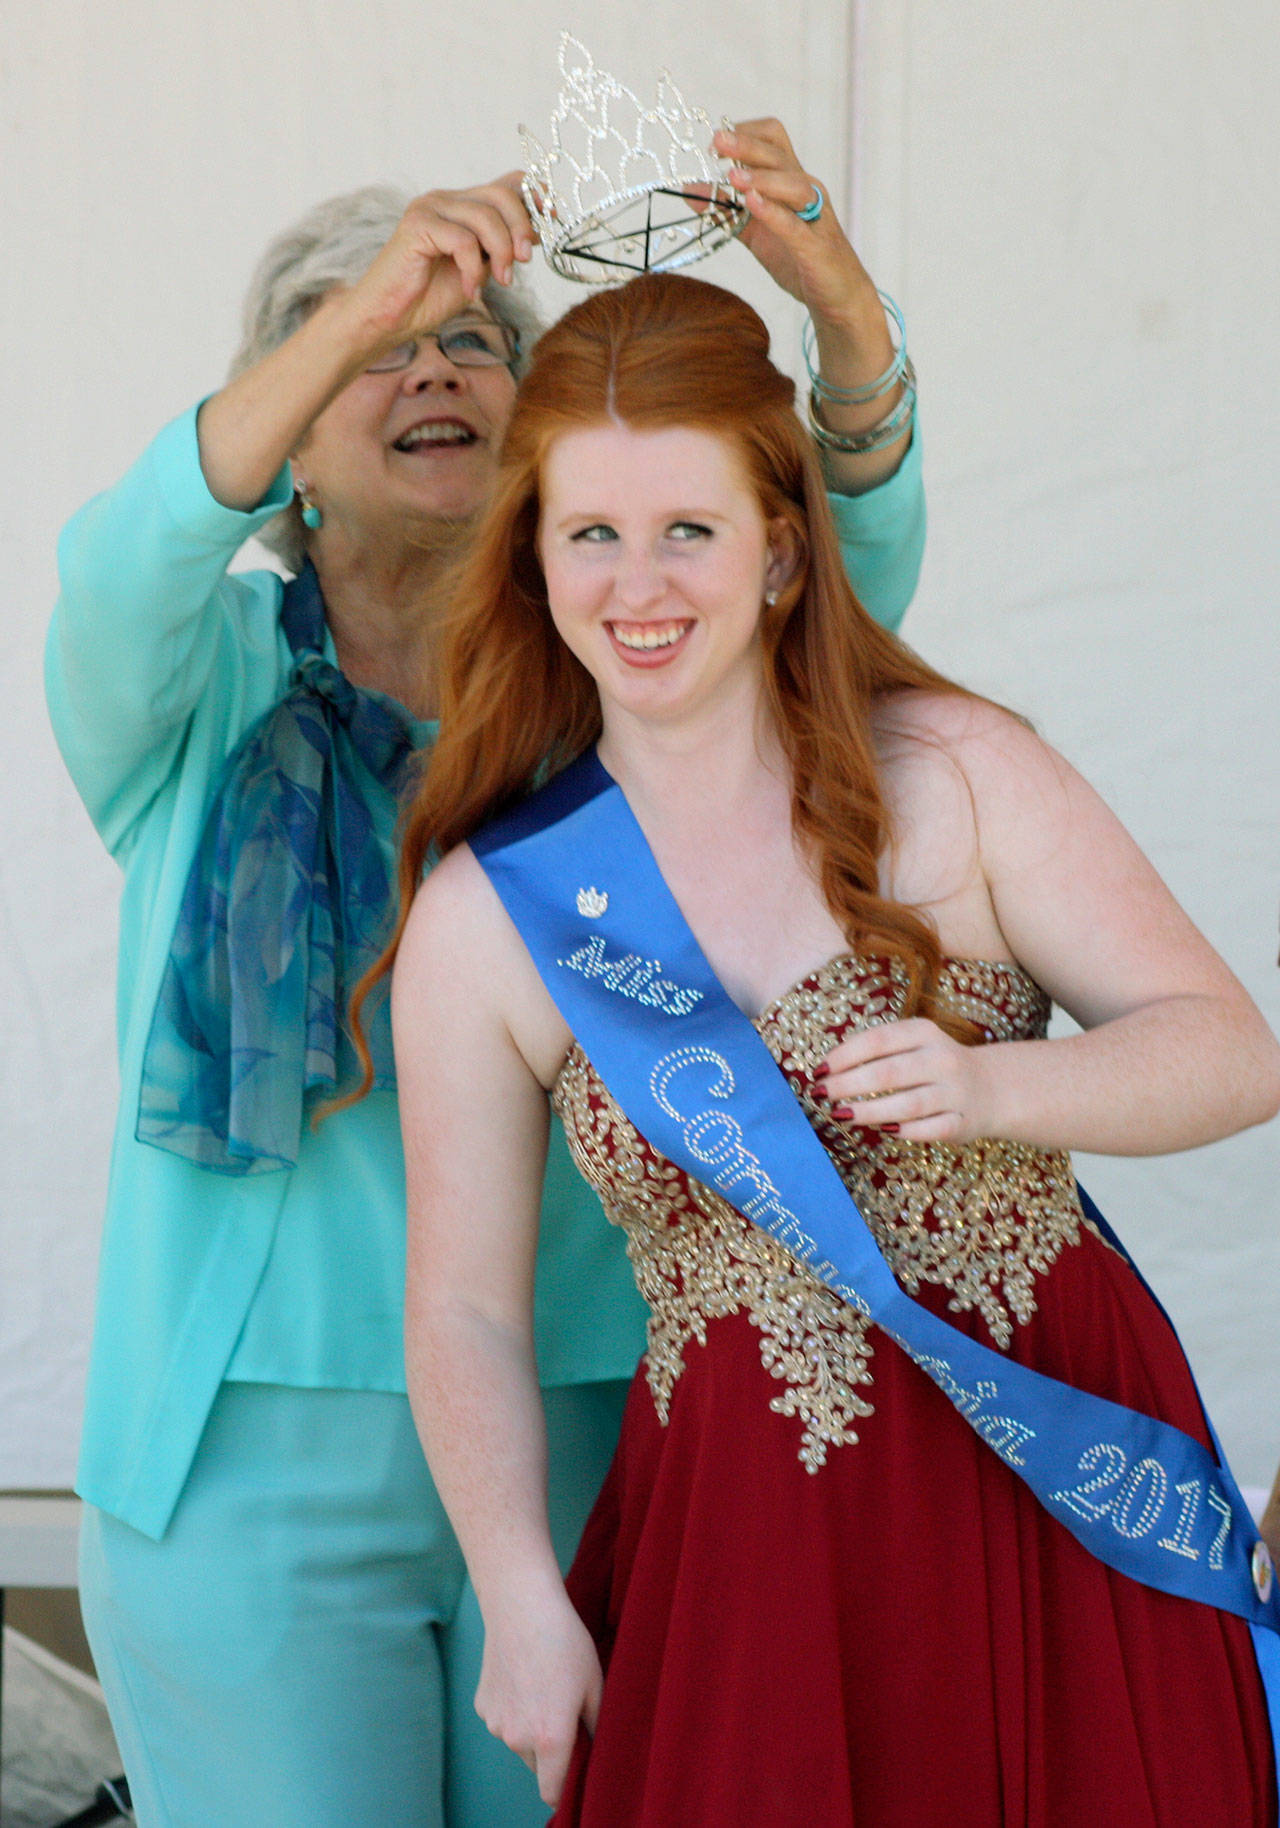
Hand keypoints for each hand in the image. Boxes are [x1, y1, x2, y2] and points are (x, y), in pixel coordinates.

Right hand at [336, 175, 534, 358]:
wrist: (390, 318)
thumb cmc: (430, 297)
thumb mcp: (480, 269)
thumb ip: (501, 248)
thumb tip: (537, 234)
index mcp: (462, 206)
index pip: (508, 184)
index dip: (535, 197)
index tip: (552, 221)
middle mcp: (446, 199)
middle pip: (501, 195)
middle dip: (522, 229)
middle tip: (525, 262)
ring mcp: (430, 208)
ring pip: (485, 216)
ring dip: (500, 253)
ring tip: (499, 282)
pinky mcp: (417, 226)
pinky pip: (463, 241)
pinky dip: (473, 269)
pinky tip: (469, 289)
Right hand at [475, 1592, 602, 1807]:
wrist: (521, 1606)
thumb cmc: (564, 1641)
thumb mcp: (594, 1683)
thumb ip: (597, 1726)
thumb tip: (598, 1751)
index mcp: (551, 1739)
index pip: (553, 1791)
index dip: (565, 1790)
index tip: (575, 1777)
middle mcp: (518, 1739)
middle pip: (538, 1766)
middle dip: (552, 1753)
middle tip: (565, 1713)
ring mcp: (496, 1724)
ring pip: (519, 1743)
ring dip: (531, 1730)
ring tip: (543, 1687)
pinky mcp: (482, 1707)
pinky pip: (504, 1721)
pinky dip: (513, 1710)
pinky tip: (523, 1677)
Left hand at [712, 119, 876, 330]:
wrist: (839, 298)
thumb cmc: (799, 261)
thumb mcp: (755, 234)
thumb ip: (726, 212)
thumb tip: (689, 190)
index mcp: (792, 183)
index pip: (773, 140)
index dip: (745, 134)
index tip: (714, 144)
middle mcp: (807, 192)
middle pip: (779, 155)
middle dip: (746, 145)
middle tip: (716, 142)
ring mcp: (815, 218)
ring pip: (793, 184)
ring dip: (761, 177)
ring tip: (732, 177)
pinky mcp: (817, 248)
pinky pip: (796, 226)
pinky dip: (774, 213)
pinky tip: (753, 203)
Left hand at [817, 1017, 999, 1144]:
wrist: (989, 1087)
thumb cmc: (931, 1065)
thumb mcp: (910, 1044)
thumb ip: (875, 1051)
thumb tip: (825, 1071)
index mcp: (924, 1032)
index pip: (877, 1040)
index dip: (844, 1056)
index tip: (818, 1071)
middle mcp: (941, 1058)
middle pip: (888, 1072)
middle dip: (848, 1084)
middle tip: (821, 1094)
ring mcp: (955, 1092)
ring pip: (907, 1104)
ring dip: (869, 1111)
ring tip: (842, 1114)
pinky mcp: (962, 1121)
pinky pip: (930, 1130)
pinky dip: (905, 1132)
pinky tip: (884, 1131)